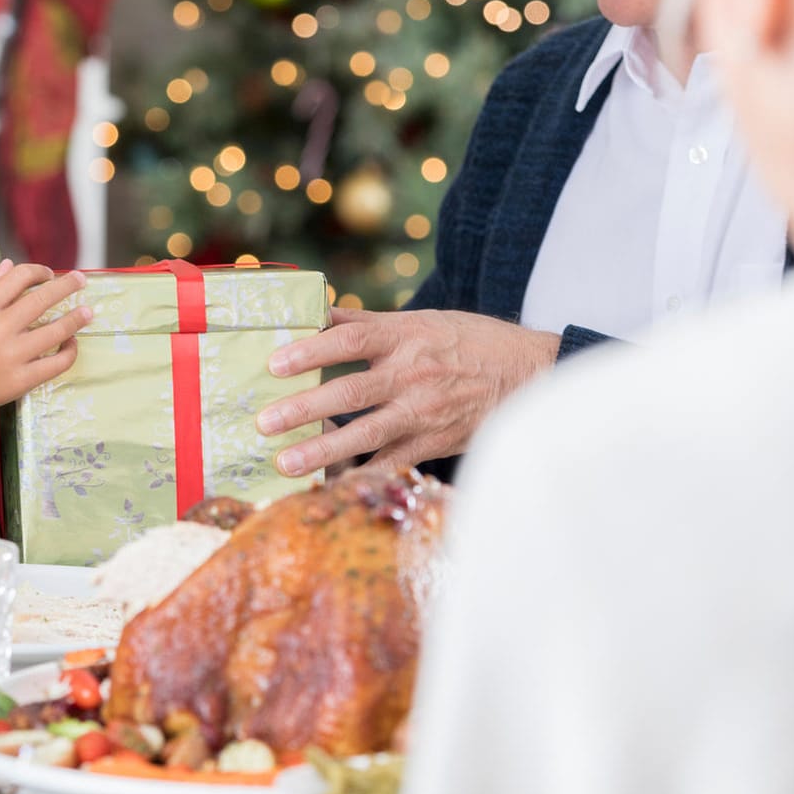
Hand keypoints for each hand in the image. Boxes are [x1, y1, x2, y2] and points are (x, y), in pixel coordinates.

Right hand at [0, 260, 91, 415]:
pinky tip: (72, 343)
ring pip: (55, 331)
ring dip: (76, 318)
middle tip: (81, 280)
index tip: (50, 274)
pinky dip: (69, 351)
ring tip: (88, 312)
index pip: (18, 278)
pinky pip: (56, 363)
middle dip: (67, 286)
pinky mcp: (22, 380)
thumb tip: (9, 263)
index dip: (38, 271)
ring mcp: (11, 356)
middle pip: (41, 300)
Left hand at [256, 307, 559, 474]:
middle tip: (264, 423)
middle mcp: (413, 374)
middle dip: (303, 409)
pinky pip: (391, 463)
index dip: (311, 351)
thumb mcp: (421, 321)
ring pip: (367, 434)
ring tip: (285, 464)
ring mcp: (424, 412)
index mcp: (405, 336)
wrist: (530, 374)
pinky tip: (328, 483)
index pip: (350, 340)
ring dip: (323, 451)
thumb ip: (365, 322)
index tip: (274, 364)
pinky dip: (360, 474)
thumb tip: (313, 310)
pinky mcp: (434, 443)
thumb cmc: (469, 342)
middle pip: (350, 391)